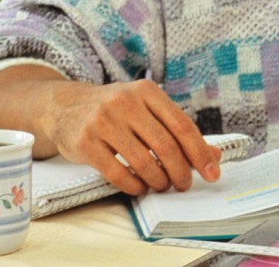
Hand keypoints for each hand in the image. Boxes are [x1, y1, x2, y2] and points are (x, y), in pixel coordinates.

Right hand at [0, 65, 221, 195]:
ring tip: (162, 185)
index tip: (212, 172)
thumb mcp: (146, 108)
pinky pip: (117, 173)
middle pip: (165, 145)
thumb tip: (212, 156)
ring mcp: (103, 121)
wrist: (65, 106)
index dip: (200, 152)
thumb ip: (177, 129)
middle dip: (180, 171)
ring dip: (158, 180)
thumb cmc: (115, 110)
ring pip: (143, 161)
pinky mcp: (85, 142)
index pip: (182, 125)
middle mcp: (126, 102)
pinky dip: (134, 185)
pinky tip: (140, 187)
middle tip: (184, 184)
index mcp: (147, 91)